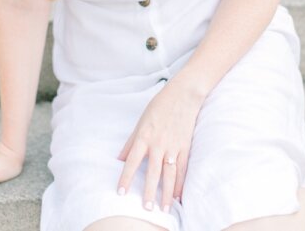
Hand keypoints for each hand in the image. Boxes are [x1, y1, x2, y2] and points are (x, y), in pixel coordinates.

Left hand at [117, 81, 202, 211]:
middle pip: (153, 172)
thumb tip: (119, 159)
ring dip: (167, 193)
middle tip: (147, 209)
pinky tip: (179, 196)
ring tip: (165, 209)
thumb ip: (130, 143)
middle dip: (149, 192)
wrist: (182, 96)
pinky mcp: (185, 148)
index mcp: (143, 137)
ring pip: (170, 175)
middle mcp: (158, 144)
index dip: (125, 177)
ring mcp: (173, 147)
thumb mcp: (140, 123)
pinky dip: (181, 184)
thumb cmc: (158, 108)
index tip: (120, 192)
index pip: (132, 161)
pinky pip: (183, 169)